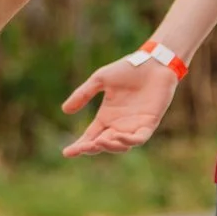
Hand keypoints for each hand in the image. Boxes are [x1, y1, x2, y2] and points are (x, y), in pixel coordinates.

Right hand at [61, 57, 180, 157]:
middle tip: (83, 148)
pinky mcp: (149, 123)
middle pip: (103, 144)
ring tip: (99, 142)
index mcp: (106, 116)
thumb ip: (83, 94)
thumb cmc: (127, 69)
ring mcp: (134, 125)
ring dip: (110, 146)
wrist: (152, 62)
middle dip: (92, 148)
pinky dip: (129, 141)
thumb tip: (64, 110)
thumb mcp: (100, 79)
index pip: (90, 136)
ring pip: (121, 145)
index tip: (67, 152)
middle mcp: (119, 125)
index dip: (79, 146)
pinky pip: (139, 138)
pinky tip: (119, 137)